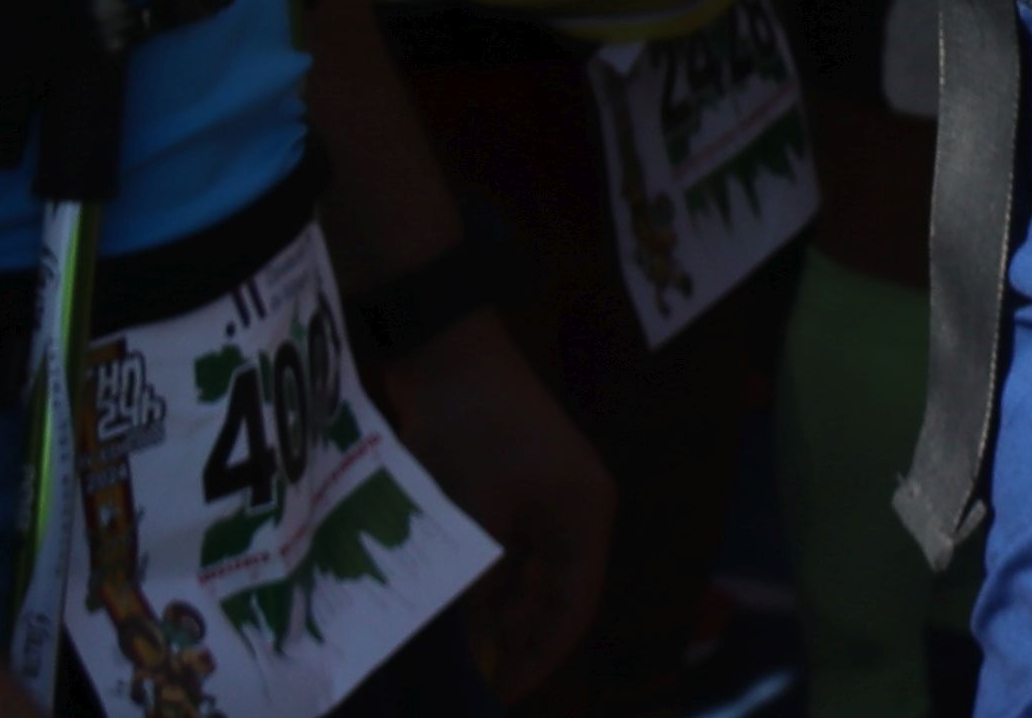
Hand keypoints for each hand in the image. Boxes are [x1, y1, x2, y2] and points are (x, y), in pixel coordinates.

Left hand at [372, 306, 608, 698]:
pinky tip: (451, 602)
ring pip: (531, 574)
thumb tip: (464, 651)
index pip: (575, 608)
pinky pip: (511, 549)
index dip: (539, 657)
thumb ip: (472, 588)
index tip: (500, 694)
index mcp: (584, 516)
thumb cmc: (469, 432)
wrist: (447, 348)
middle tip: (474, 679)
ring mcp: (549, 494)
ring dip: (498, 611)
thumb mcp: (471, 518)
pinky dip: (487, 579)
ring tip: (457, 649)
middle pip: (557, 594)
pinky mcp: (518, 483)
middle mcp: (577, 510)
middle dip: (518, 639)